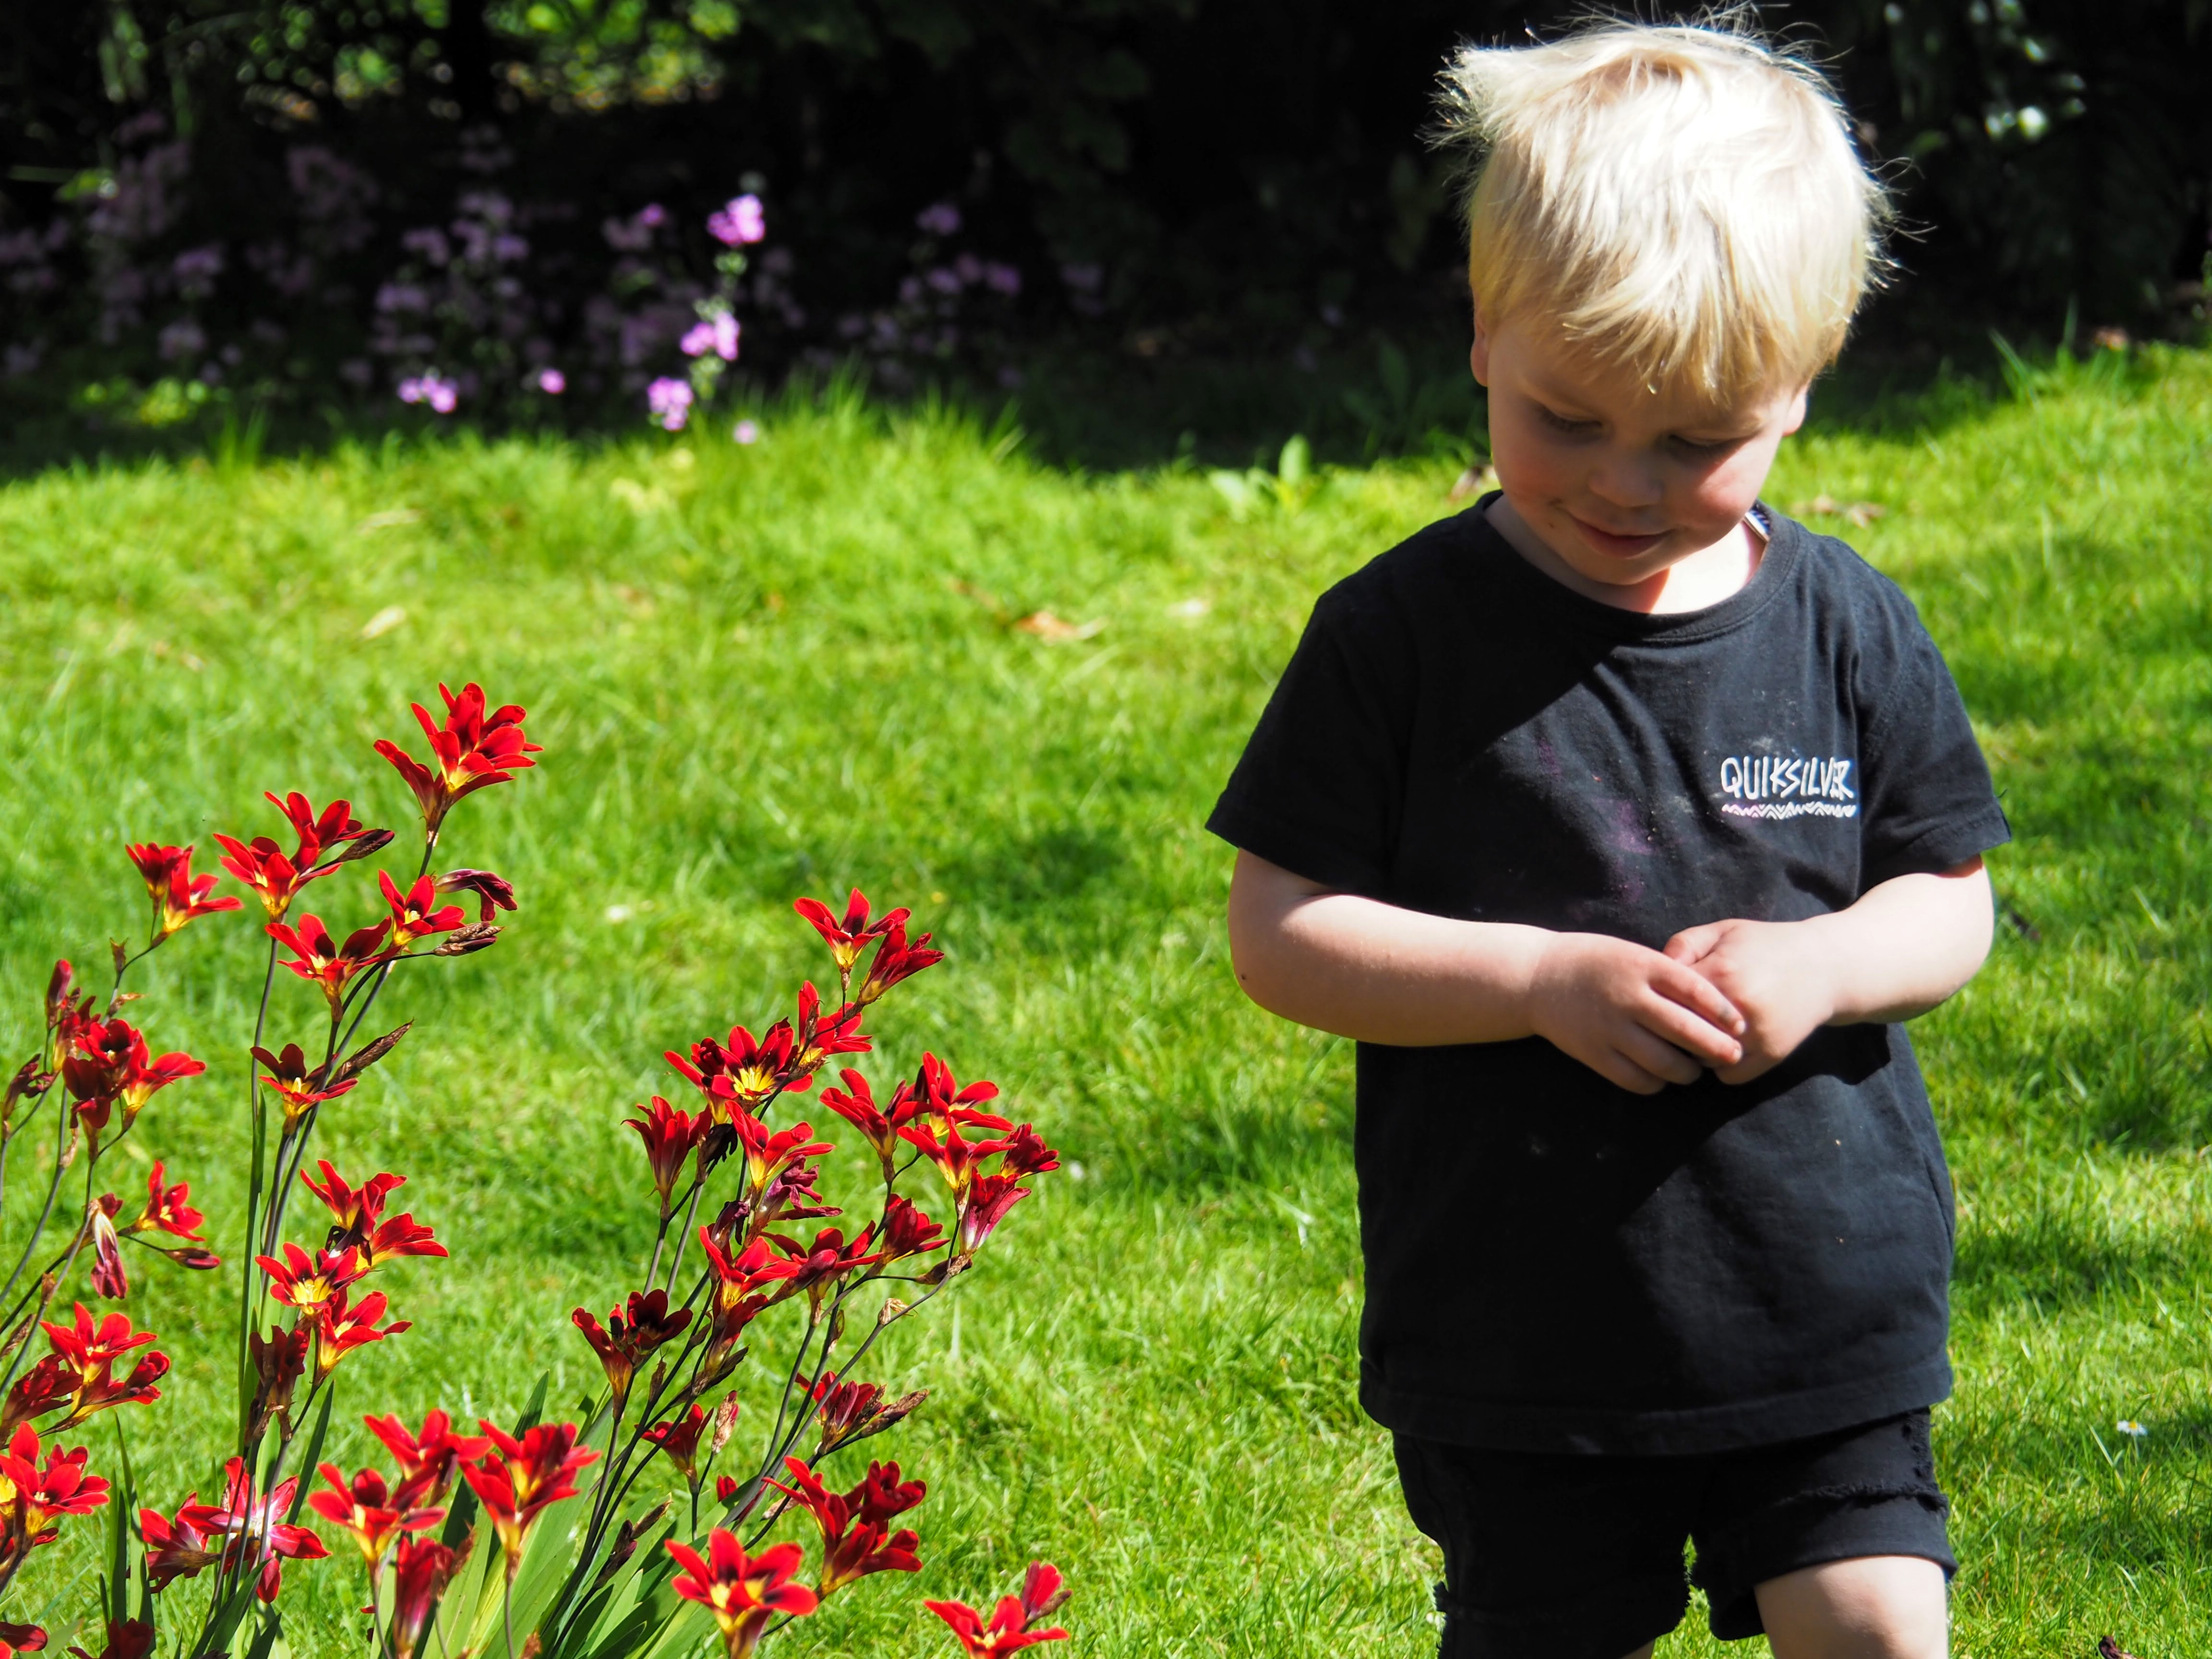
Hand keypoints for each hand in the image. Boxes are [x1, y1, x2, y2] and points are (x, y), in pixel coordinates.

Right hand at [1525, 932, 1744, 1093]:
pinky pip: (1636, 1079)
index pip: (1696, 991)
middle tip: (1733, 1056)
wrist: (1538, 977)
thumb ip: (1669, 975)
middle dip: (1716, 1048)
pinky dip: (1656, 1083)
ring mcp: (1609, 1028)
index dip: (1724, 1012)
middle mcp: (1627, 997)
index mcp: (1641, 966)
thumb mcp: (1634, 954)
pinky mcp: (1593, 1053)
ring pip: (1664, 1062)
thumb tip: (1716, 1007)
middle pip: (1685, 1030)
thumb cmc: (1596, 962)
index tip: (1740, 1025)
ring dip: (1688, 1072)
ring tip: (1695, 1071)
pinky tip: (1661, 1077)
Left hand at [1662, 918, 1838, 1083]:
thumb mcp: (1724, 931)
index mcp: (1721, 972)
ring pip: (1702, 1059)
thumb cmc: (1764, 946)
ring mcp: (1757, 1034)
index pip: (1666, 999)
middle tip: (1668, 1024)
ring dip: (1694, 1051)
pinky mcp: (1772, 1055)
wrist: (1824, 967)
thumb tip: (1654, 972)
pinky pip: (1729, 1075)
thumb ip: (1683, 944)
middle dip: (1670, 1030)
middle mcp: (1738, 1007)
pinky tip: (1721, 1047)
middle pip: (1680, 1034)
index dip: (1656, 1001)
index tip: (1655, 1000)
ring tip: (1697, 1034)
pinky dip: (1720, 1067)